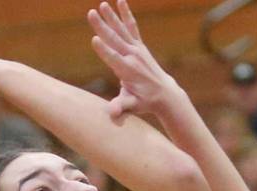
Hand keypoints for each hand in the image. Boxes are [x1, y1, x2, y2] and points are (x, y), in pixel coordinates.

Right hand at [87, 0, 179, 118]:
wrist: (165, 94)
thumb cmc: (145, 102)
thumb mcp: (132, 106)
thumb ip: (122, 107)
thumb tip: (113, 114)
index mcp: (128, 71)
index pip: (114, 59)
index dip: (104, 50)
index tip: (94, 40)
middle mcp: (133, 57)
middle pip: (115, 40)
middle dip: (102, 27)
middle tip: (91, 13)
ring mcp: (137, 50)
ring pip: (122, 30)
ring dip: (112, 17)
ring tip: (102, 5)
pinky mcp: (140, 46)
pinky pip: (132, 27)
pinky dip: (126, 15)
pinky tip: (120, 2)